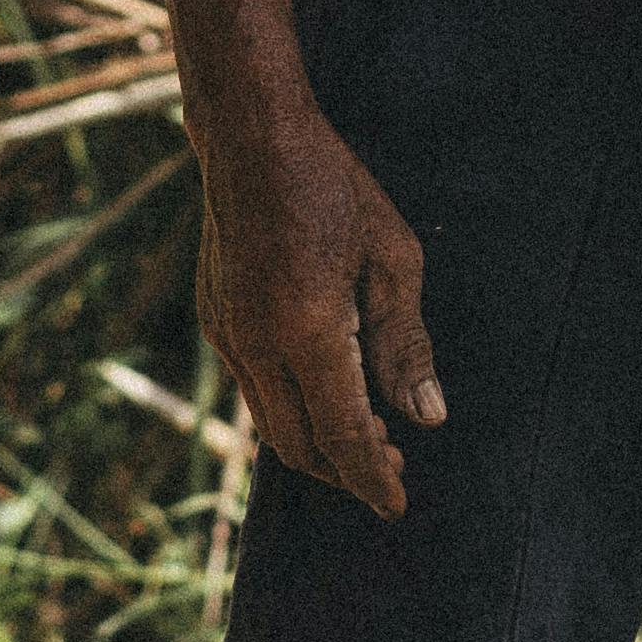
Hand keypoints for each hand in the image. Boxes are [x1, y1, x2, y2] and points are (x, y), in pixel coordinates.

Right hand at [195, 93, 442, 516]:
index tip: (400, 505)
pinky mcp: (214, 320)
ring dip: (318, 443)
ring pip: (270, 424)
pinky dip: (292, 409)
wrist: (250, 136)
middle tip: (395, 467)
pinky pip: (253, 390)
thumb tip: (427, 418)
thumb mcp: (393, 259)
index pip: (344, 435)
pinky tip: (327, 390)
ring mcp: (226, 334)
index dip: (373, 480)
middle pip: (300, 447)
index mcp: (308, 330)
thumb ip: (407, 346)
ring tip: (369, 435)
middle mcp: (256, 343)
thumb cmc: (334, 186)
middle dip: (347, 471)